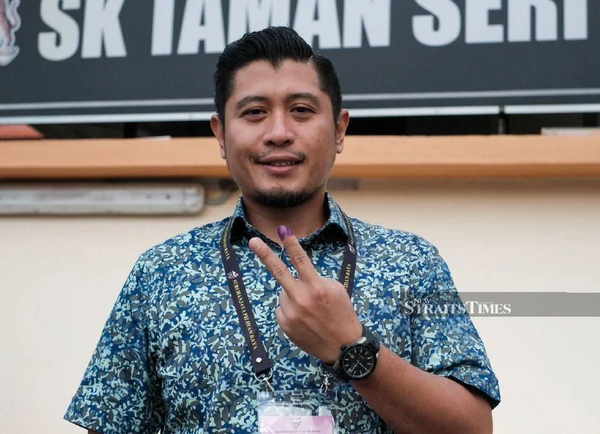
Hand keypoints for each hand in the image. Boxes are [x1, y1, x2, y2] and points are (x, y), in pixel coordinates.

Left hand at [248, 227, 361, 363]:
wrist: (343, 347)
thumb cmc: (342, 313)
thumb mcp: (335, 290)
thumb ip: (315, 279)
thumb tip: (297, 275)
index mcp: (317, 287)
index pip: (301, 261)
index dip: (291, 244)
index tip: (283, 230)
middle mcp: (301, 299)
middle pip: (279, 272)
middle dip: (265, 255)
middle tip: (253, 241)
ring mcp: (291, 313)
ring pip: (284, 293)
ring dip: (293, 296)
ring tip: (310, 311)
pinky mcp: (285, 324)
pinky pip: (282, 308)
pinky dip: (290, 310)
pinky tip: (304, 319)